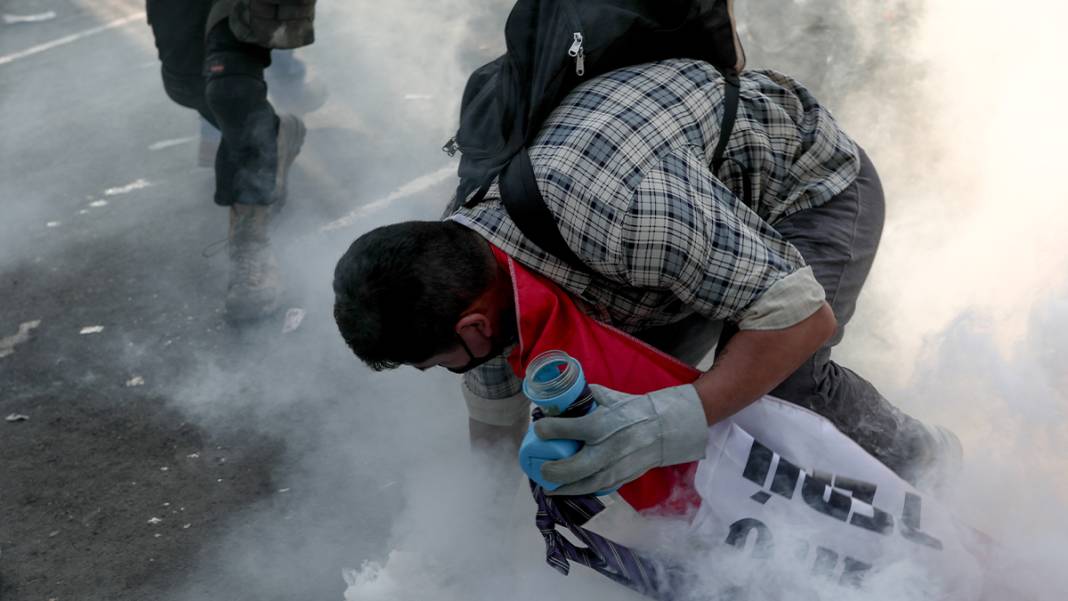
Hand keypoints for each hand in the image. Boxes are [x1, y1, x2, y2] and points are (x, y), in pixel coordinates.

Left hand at [533, 384, 708, 495]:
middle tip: (541, 468)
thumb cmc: (631, 410)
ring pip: (585, 485)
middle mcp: (607, 449)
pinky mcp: (622, 478)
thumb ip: (585, 397)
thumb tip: (559, 399)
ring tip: (548, 487)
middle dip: (552, 470)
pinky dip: (580, 491)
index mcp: (601, 424)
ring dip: (564, 488)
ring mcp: (616, 467)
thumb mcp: (608, 397)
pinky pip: (597, 489)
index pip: (567, 428)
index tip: (539, 429)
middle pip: (574, 467)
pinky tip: (567, 490)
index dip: (547, 429)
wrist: (662, 429)